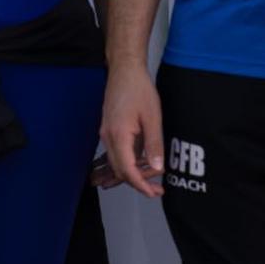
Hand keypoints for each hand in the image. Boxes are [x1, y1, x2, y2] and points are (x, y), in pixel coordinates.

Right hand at [99, 64, 164, 198]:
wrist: (124, 70)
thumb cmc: (138, 88)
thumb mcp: (152, 117)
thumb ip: (154, 145)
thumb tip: (157, 168)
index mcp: (119, 135)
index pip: (127, 170)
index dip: (140, 185)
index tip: (152, 193)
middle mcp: (108, 137)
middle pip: (120, 170)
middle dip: (138, 183)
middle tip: (157, 189)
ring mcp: (107, 134)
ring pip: (118, 163)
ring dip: (134, 173)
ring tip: (152, 178)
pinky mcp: (110, 130)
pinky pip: (117, 153)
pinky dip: (129, 162)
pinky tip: (142, 163)